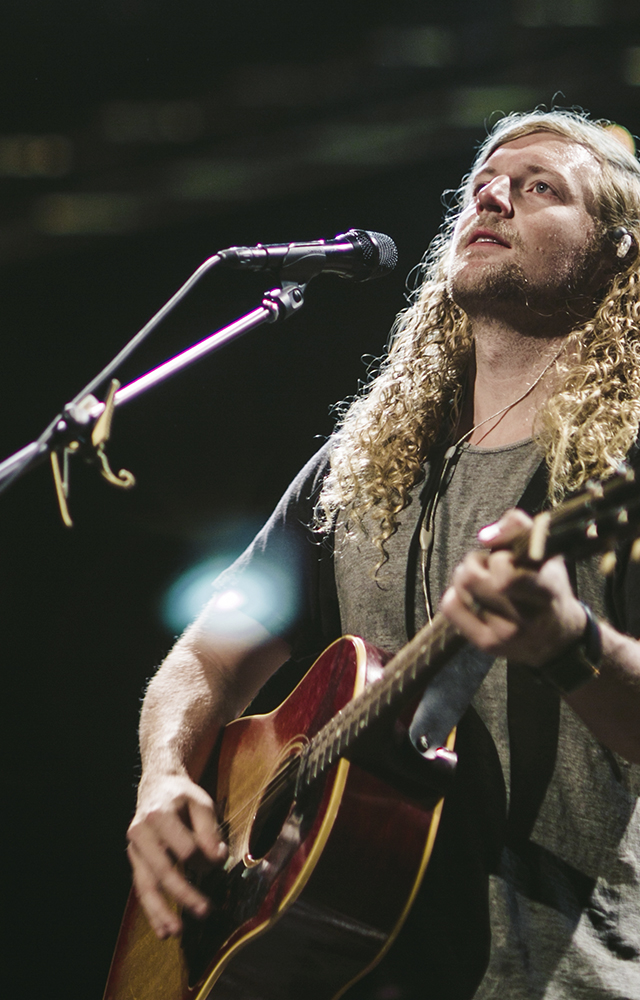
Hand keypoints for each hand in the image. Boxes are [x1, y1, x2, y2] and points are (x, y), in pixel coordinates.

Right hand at [127, 772, 227, 938]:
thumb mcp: (201, 803)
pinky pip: (142, 889)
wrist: (156, 787)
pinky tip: (163, 929)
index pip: (184, 846)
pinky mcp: (135, 862)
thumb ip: (209, 830)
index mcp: (159, 814)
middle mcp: (141, 833)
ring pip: (146, 885)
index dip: (204, 856)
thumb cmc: (182, 797)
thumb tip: (217, 859)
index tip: (220, 859)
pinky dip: (152, 911)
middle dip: (183, 893)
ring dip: (161, 911)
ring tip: (175, 931)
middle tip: (204, 910)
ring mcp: (135, 849)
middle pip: (162, 869)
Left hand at [439, 508, 586, 666]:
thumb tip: (484, 536)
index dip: (498, 558)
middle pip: (471, 576)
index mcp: (544, 591)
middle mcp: (525, 617)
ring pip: (460, 588)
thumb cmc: (548, 587)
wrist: (557, 639)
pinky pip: (450, 607)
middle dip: (475, 561)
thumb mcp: (547, 552)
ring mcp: (504, 634)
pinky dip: (455, 595)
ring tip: (482, 580)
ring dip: (465, 576)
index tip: (507, 558)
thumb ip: (519, 528)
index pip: (504, 572)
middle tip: (488, 565)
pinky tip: (472, 596)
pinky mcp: (486, 644)